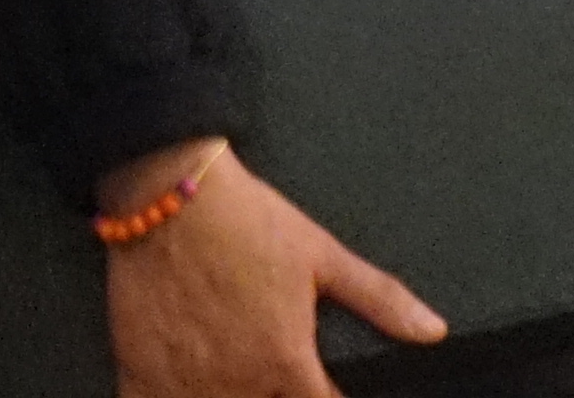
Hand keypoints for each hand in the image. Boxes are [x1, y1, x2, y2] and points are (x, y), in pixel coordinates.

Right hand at [98, 137, 444, 397]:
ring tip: (239, 378)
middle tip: (275, 374)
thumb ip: (379, 300)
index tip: (324, 388)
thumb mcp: (323, 256)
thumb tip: (434, 330)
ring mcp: (186, 388)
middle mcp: (239, 386)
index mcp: (286, 362)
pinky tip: (187, 387)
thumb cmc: (250, 222)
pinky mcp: (140, 378)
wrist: (170, 195)